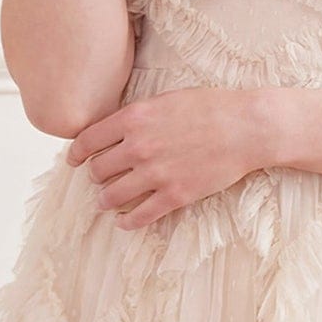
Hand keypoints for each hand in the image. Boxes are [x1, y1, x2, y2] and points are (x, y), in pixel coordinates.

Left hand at [64, 89, 268, 228]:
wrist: (246, 127)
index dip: (76, 153)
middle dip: (95, 175)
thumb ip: (138, 115)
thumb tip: (116, 129)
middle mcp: (138, 147)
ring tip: (105, 201)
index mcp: (134, 119)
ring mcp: (156, 173)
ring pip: (111, 195)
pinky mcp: (174, 195)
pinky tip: (124, 223)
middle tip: (99, 178)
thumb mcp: (166, 99)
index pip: (87, 140)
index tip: (74, 160)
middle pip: (97, 170)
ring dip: (104, 200)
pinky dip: (127, 222)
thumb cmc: (211, 107)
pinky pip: (140, 215)